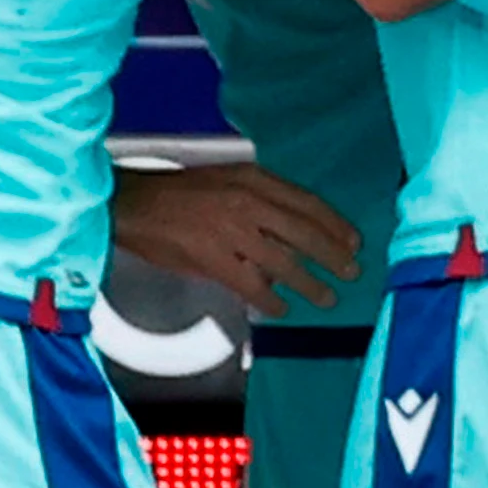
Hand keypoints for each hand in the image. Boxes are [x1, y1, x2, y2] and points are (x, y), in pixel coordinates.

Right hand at [111, 161, 364, 312]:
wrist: (133, 205)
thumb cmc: (179, 194)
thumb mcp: (225, 181)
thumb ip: (258, 202)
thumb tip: (290, 235)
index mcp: (252, 178)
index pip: (306, 202)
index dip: (334, 224)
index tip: (354, 241)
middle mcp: (248, 201)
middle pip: (304, 232)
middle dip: (333, 255)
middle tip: (352, 272)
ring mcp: (232, 231)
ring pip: (285, 262)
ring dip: (310, 283)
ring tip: (327, 298)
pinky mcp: (215, 259)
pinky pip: (253, 285)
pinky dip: (271, 299)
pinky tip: (281, 308)